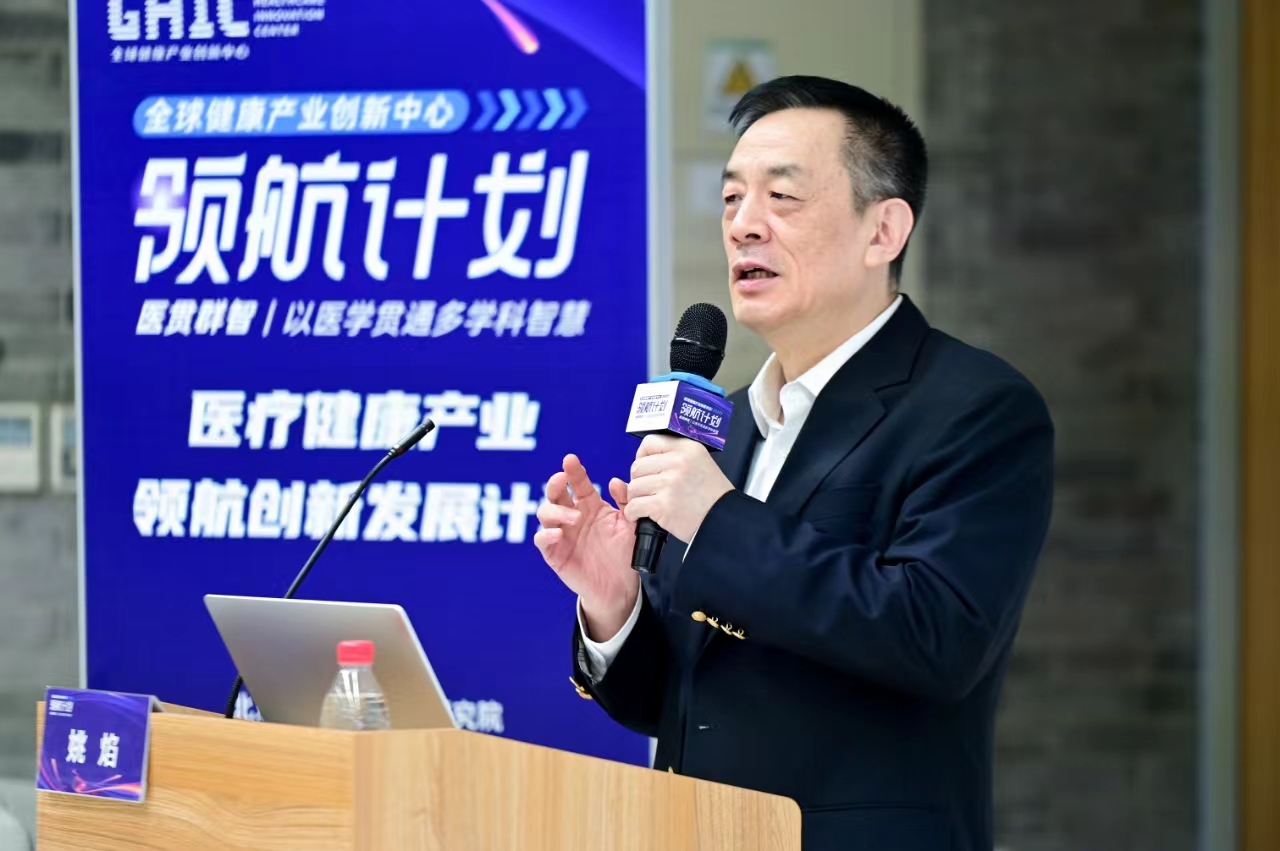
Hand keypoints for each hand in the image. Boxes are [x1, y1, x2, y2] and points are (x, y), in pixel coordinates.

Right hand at [534, 454, 639, 639]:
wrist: (619, 586)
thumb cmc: (623, 554)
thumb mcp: (630, 526)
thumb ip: (626, 503)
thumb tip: (615, 481)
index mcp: (590, 507)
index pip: (578, 484)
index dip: (573, 471)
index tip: (571, 460)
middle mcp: (573, 517)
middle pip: (555, 494)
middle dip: (555, 484)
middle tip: (562, 480)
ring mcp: (562, 535)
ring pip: (544, 514)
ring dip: (556, 511)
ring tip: (574, 519)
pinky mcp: (555, 554)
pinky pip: (542, 541)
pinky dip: (546, 535)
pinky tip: (558, 534)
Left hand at [624, 435, 733, 542]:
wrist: (723, 521)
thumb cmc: (713, 497)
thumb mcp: (700, 463)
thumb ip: (676, 456)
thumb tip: (645, 458)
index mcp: (687, 448)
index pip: (650, 442)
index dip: (642, 456)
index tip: (645, 468)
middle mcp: (678, 462)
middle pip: (638, 466)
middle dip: (638, 480)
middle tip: (648, 490)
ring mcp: (670, 483)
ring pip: (634, 487)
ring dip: (636, 498)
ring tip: (647, 504)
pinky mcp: (664, 505)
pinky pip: (634, 506)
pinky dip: (633, 513)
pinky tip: (640, 515)